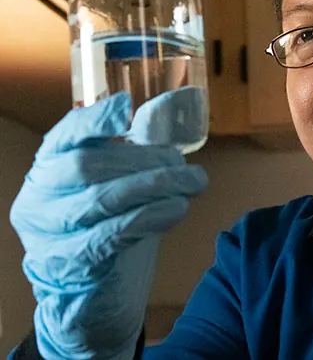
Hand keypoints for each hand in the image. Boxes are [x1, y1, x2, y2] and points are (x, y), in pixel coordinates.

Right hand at [10, 89, 207, 358]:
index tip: (127, 106)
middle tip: (185, 165)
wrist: (90, 293)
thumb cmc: (108, 224)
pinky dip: (150, 217)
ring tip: (193, 183)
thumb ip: (142, 142)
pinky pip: (111, 235)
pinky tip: (177, 210)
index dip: (94, 119)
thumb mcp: (121, 180)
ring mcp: (49, 233)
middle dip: (144, 160)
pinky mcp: (70, 263)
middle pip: (88, 166)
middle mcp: (39, 198)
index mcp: (48, 168)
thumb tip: (179, 99)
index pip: (63, 137)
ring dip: (155, 187)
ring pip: (101, 200)